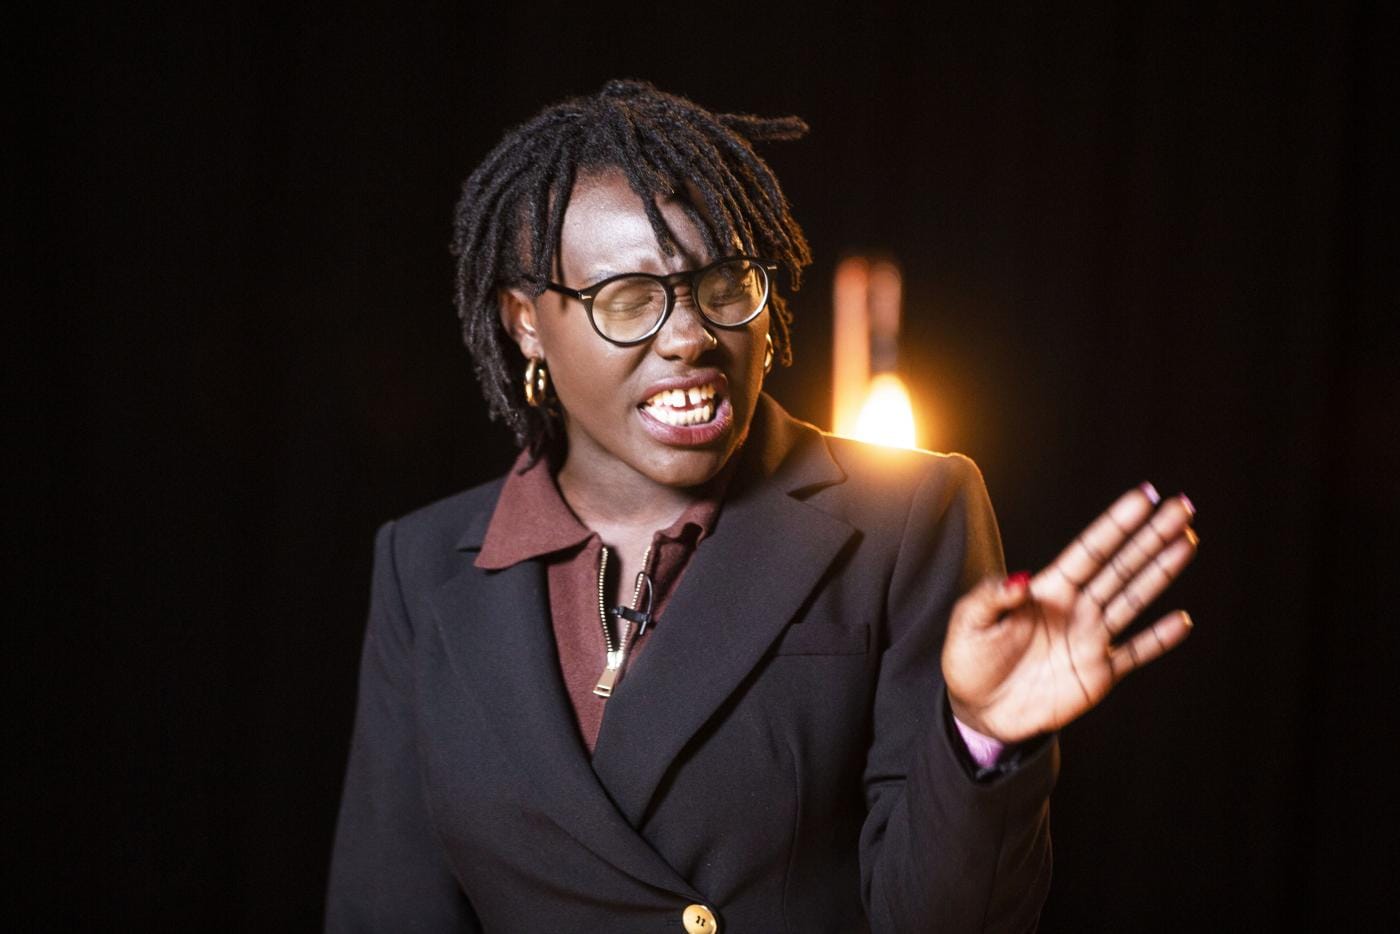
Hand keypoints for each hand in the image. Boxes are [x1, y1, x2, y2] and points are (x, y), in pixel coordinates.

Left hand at [942, 484, 1197, 742]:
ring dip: (1160, 572)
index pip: (1089, 550)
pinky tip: (1182, 620)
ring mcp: (1091, 639)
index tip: (1143, 498)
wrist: (980, 709)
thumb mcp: (969, 623)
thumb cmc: (970, 659)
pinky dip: (1159, 639)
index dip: (1115, 524)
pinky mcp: (1099, 674)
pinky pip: (1135, 652)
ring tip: (1186, 543)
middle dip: (1151, 537)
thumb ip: (991, 598)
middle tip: (1181, 508)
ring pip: (1133, 599)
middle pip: (1120, 566)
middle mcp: (1076, 608)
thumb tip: (1019, 581)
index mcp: (1048, 590)